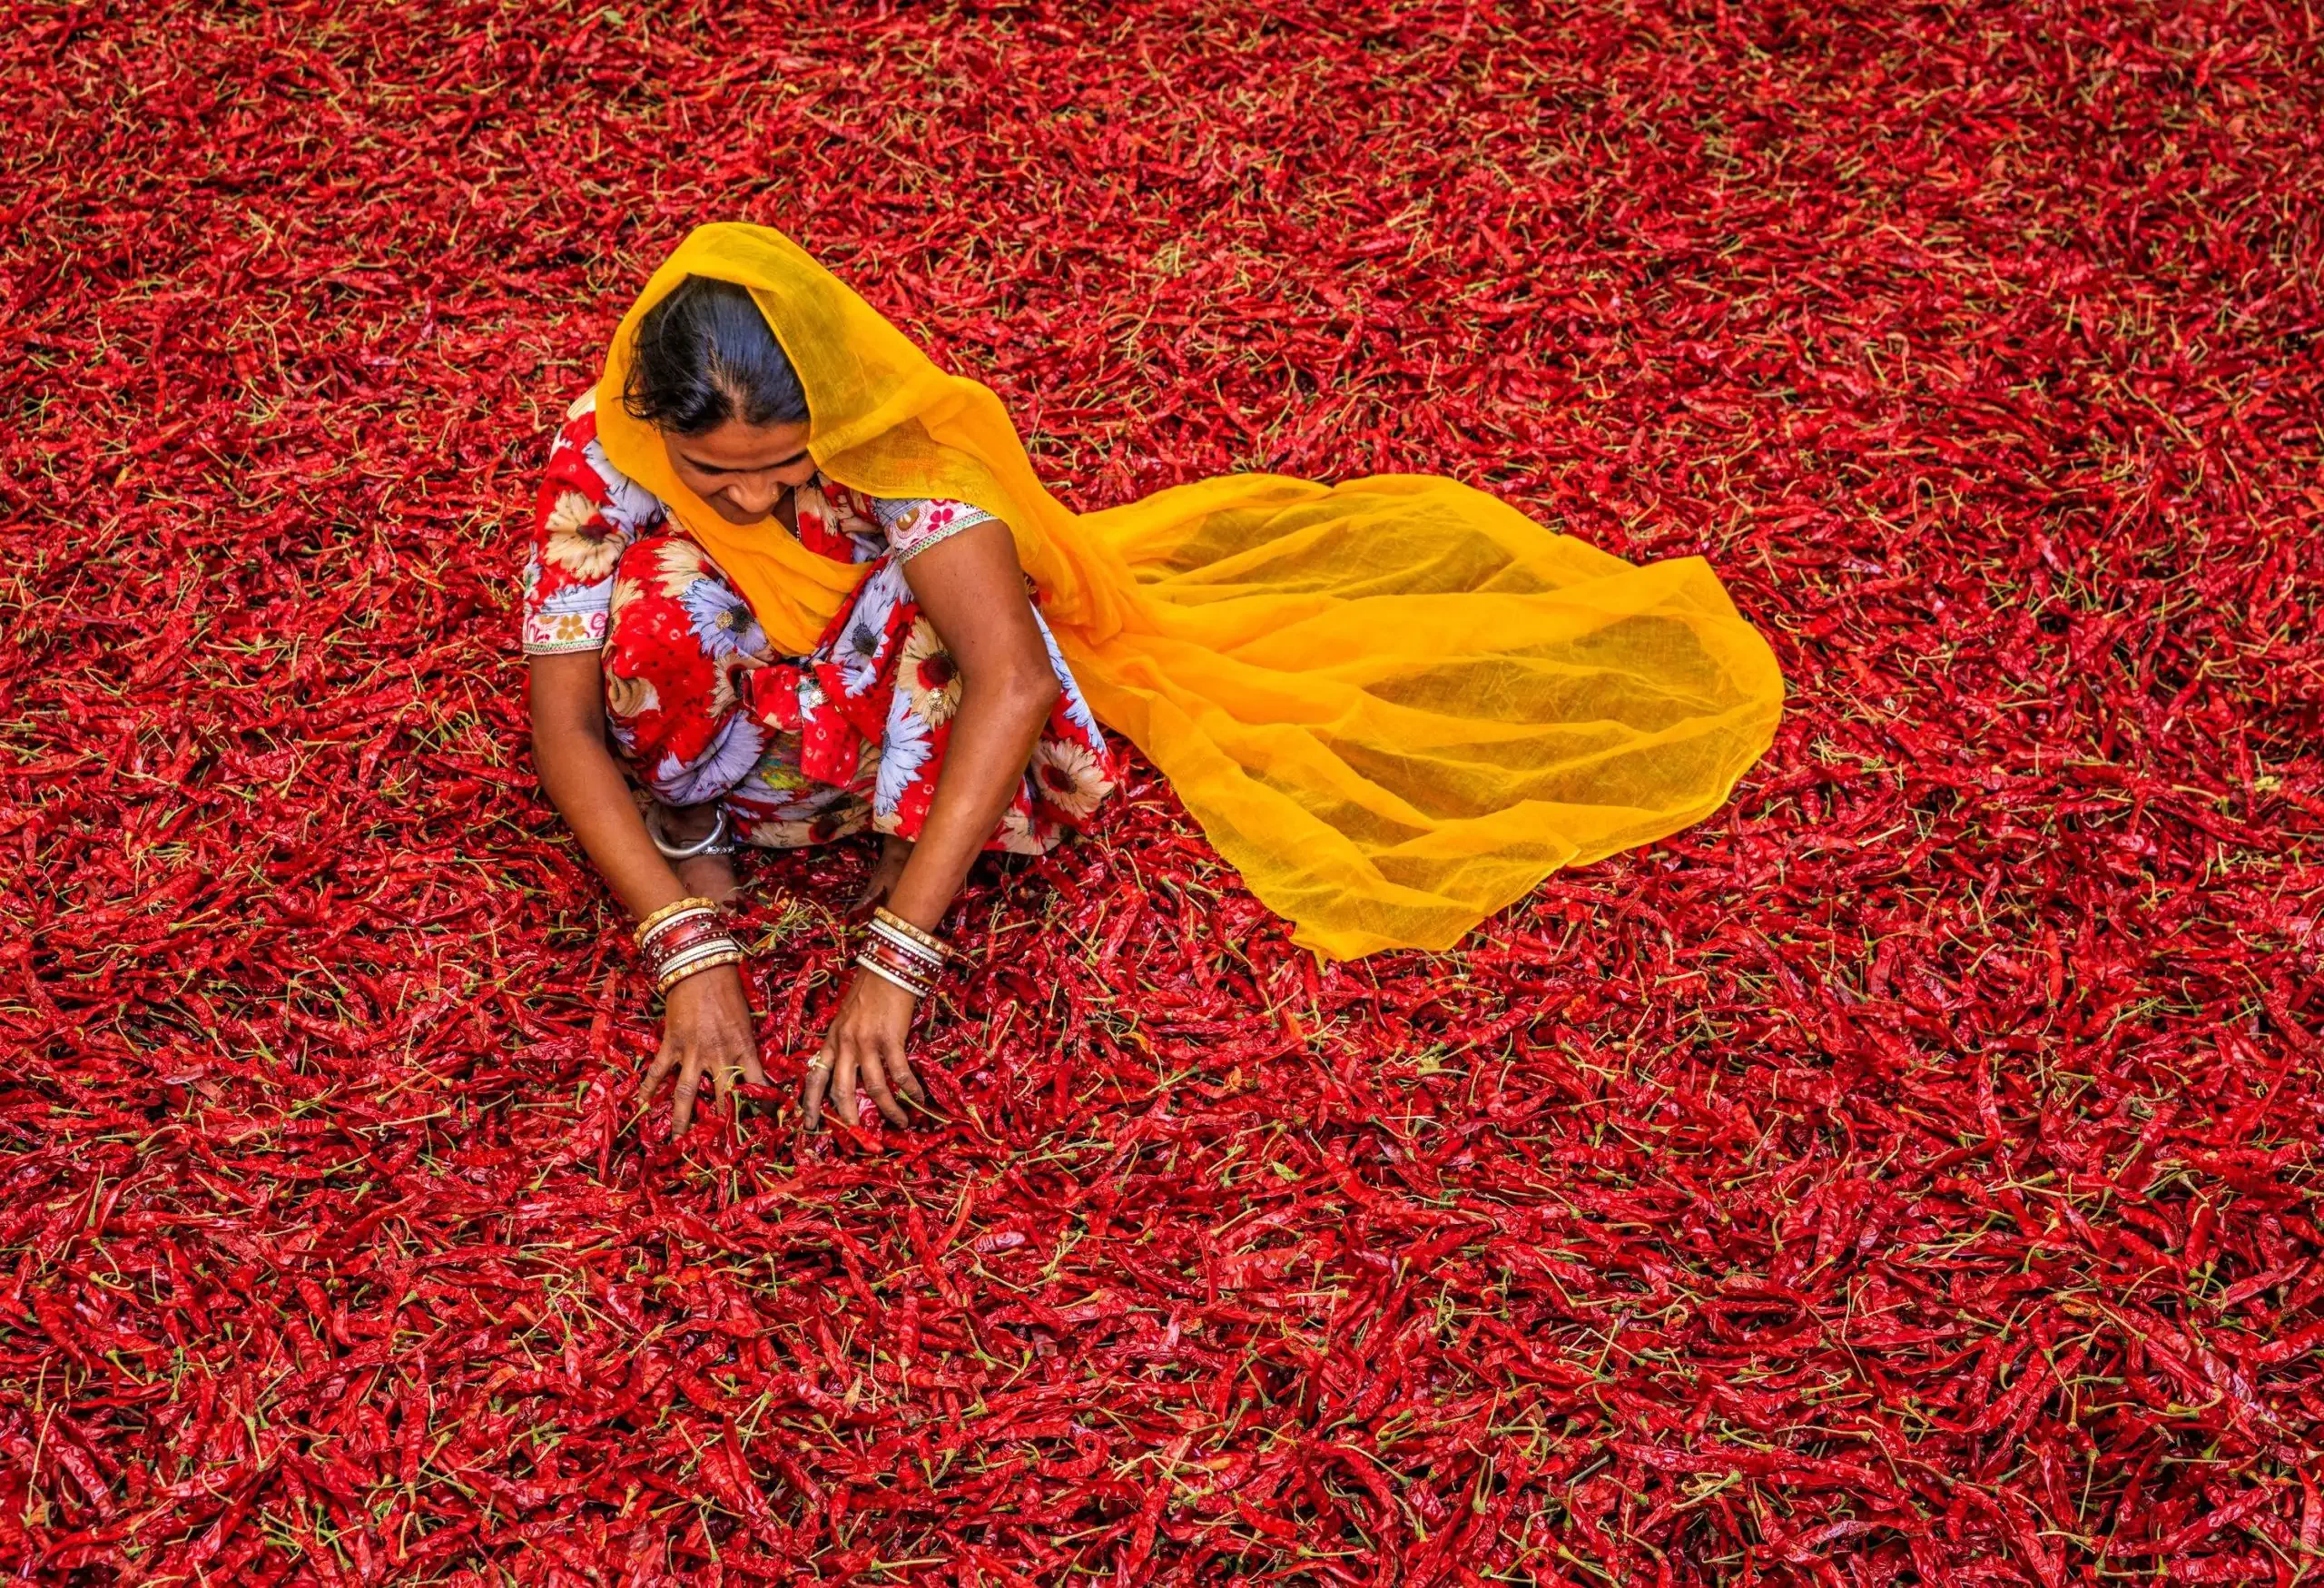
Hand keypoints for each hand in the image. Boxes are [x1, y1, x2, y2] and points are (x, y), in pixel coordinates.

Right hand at [642, 964, 765, 1134]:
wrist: (702, 968)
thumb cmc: (730, 992)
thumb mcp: (746, 1022)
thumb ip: (745, 1048)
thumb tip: (749, 1071)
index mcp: (744, 1049)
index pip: (758, 1085)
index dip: (763, 1106)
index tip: (766, 1125)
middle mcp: (719, 1056)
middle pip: (722, 1097)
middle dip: (722, 1123)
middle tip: (721, 1148)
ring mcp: (692, 1052)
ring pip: (685, 1093)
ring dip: (681, 1119)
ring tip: (677, 1141)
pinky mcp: (672, 1044)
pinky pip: (659, 1071)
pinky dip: (648, 1087)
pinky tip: (640, 1104)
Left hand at [802, 968, 926, 1130]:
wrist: (889, 962)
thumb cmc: (871, 984)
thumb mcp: (849, 1014)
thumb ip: (847, 1038)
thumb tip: (854, 1063)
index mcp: (832, 1038)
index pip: (815, 1075)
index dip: (811, 1103)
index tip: (809, 1124)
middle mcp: (845, 1043)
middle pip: (840, 1089)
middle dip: (848, 1115)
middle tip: (857, 1133)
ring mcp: (867, 1041)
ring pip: (873, 1087)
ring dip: (888, 1109)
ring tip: (901, 1121)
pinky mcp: (890, 1038)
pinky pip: (899, 1073)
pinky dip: (910, 1089)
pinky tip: (918, 1098)